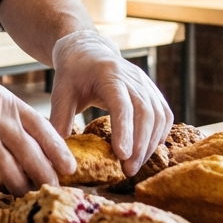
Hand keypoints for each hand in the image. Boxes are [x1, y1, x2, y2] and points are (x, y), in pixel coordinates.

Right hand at [0, 50, 75, 194]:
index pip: (41, 127)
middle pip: (29, 151)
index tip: (70, 168)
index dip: (58, 150)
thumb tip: (36, 140)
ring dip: (18, 184)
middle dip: (45, 174)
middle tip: (52, 189)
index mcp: (3, 99)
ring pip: (6, 167)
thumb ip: (9, 114)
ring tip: (24, 193)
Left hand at [49, 30, 172, 176]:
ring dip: (150, 144)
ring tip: (134, 167)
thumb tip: (58, 150)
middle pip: (145, 113)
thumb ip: (60, 117)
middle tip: (128, 171)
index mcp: (108, 73)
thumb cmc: (74, 73)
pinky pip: (164, 115)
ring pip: (158, 116)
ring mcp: (146, 84)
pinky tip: (147, 152)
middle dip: (140, 145)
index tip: (122, 155)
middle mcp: (132, 77)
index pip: (121, 103)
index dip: (124, 130)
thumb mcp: (61, 91)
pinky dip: (159, 135)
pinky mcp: (153, 91)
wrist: (89, 51)